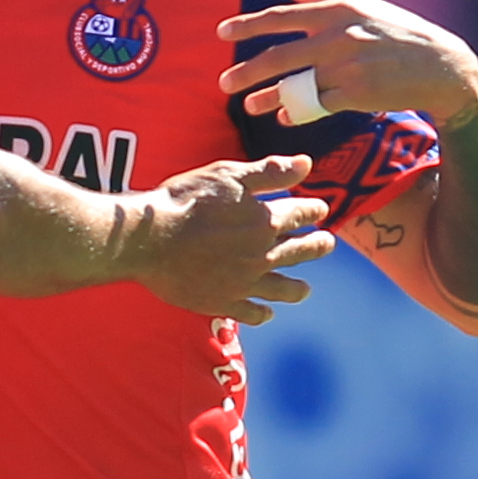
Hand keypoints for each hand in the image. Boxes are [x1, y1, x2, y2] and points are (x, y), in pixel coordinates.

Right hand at [129, 155, 333, 326]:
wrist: (151, 239)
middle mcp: (262, 255)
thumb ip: (269, 172)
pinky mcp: (223, 302)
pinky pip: (252, 313)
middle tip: (326, 244)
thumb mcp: (228, 176)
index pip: (301, 214)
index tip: (320, 210)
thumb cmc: (186, 201)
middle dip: (316, 246)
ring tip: (305, 289)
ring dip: (297, 288)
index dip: (313, 210)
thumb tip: (306, 164)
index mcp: (265, 221)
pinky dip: (262, 314)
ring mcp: (244, 282)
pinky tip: (266, 313)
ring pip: (283, 289)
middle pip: (300, 251)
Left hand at [218, 0, 477, 134]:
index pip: (283, 15)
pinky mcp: (358, 95)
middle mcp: (340, 36)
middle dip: (247, 71)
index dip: (249, 24)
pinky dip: (298, 112)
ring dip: (268, 97)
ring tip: (249, 105)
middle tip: (223, 82)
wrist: (442, 67)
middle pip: (280, 55)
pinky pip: (316, 107)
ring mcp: (348, 67)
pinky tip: (286, 117)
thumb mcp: (360, 5)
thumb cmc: (396, 32)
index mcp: (338, 11)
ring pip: (295, 85)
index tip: (221, 32)